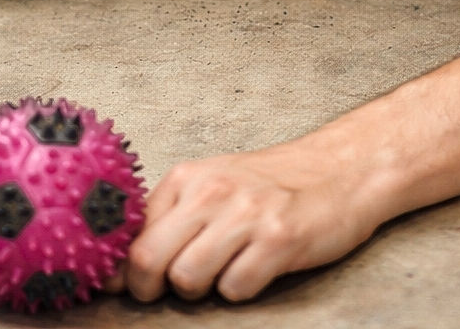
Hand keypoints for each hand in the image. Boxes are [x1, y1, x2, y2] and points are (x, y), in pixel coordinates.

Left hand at [103, 140, 381, 302]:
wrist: (340, 169)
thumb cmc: (274, 183)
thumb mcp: (215, 184)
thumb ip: (171, 217)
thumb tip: (118, 267)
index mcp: (189, 177)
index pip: (131, 235)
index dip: (124, 270)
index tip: (127, 284)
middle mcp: (212, 191)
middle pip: (147, 261)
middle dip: (153, 288)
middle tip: (175, 286)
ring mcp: (245, 214)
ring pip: (187, 280)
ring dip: (202, 289)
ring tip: (225, 268)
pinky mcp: (278, 239)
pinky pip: (235, 290)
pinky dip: (243, 289)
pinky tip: (258, 266)